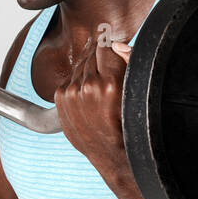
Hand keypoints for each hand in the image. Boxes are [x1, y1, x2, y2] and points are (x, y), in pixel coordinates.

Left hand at [53, 23, 133, 184]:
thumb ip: (129, 61)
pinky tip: (88, 93)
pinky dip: (78, 80)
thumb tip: (116, 44)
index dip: (112, 47)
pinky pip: (69, 76)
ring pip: (79, 63)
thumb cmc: (129, 125)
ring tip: (100, 85)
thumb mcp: (138, 93)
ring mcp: (71, 93)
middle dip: (101, 56)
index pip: (106, 45)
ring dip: (89, 67)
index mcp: (109, 84)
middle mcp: (88, 87)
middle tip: (109, 69)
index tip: (115, 50)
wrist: (111, 154)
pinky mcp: (60, 98)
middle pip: (92, 52)